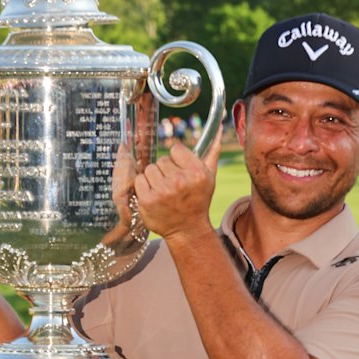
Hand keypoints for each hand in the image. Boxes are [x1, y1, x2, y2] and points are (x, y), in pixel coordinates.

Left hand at [134, 127, 221, 241]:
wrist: (187, 230)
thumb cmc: (198, 200)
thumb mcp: (209, 176)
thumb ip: (212, 151)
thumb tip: (220, 128)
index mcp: (196, 172)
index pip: (175, 149)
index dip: (177, 159)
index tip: (181, 171)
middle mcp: (180, 181)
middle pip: (162, 159)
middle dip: (166, 170)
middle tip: (173, 185)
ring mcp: (162, 191)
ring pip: (149, 169)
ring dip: (154, 178)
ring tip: (163, 190)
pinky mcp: (147, 200)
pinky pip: (139, 180)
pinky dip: (144, 186)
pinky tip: (154, 195)